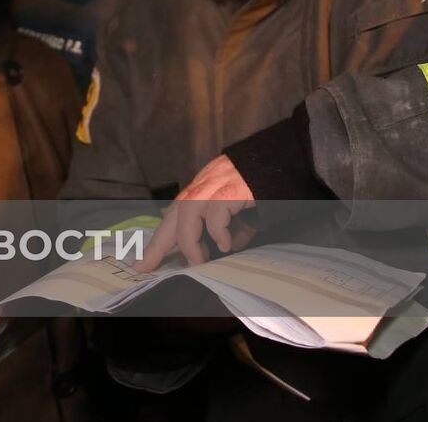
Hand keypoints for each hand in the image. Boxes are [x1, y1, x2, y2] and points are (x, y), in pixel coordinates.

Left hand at [134, 155, 256, 271]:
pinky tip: (226, 245)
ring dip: (189, 242)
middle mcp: (203, 186)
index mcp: (202, 191)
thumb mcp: (242, 214)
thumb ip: (231, 229)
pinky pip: (215, 212)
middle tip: (145, 267)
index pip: (174, 216)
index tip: (143, 263)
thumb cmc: (262, 186)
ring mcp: (215, 184)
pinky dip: (217, 231)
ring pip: (188, 213)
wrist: (284, 160)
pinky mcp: (231, 188)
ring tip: (198, 262)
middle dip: (157, 244)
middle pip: (173, 216)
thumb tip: (223, 247)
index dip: (159, 240)